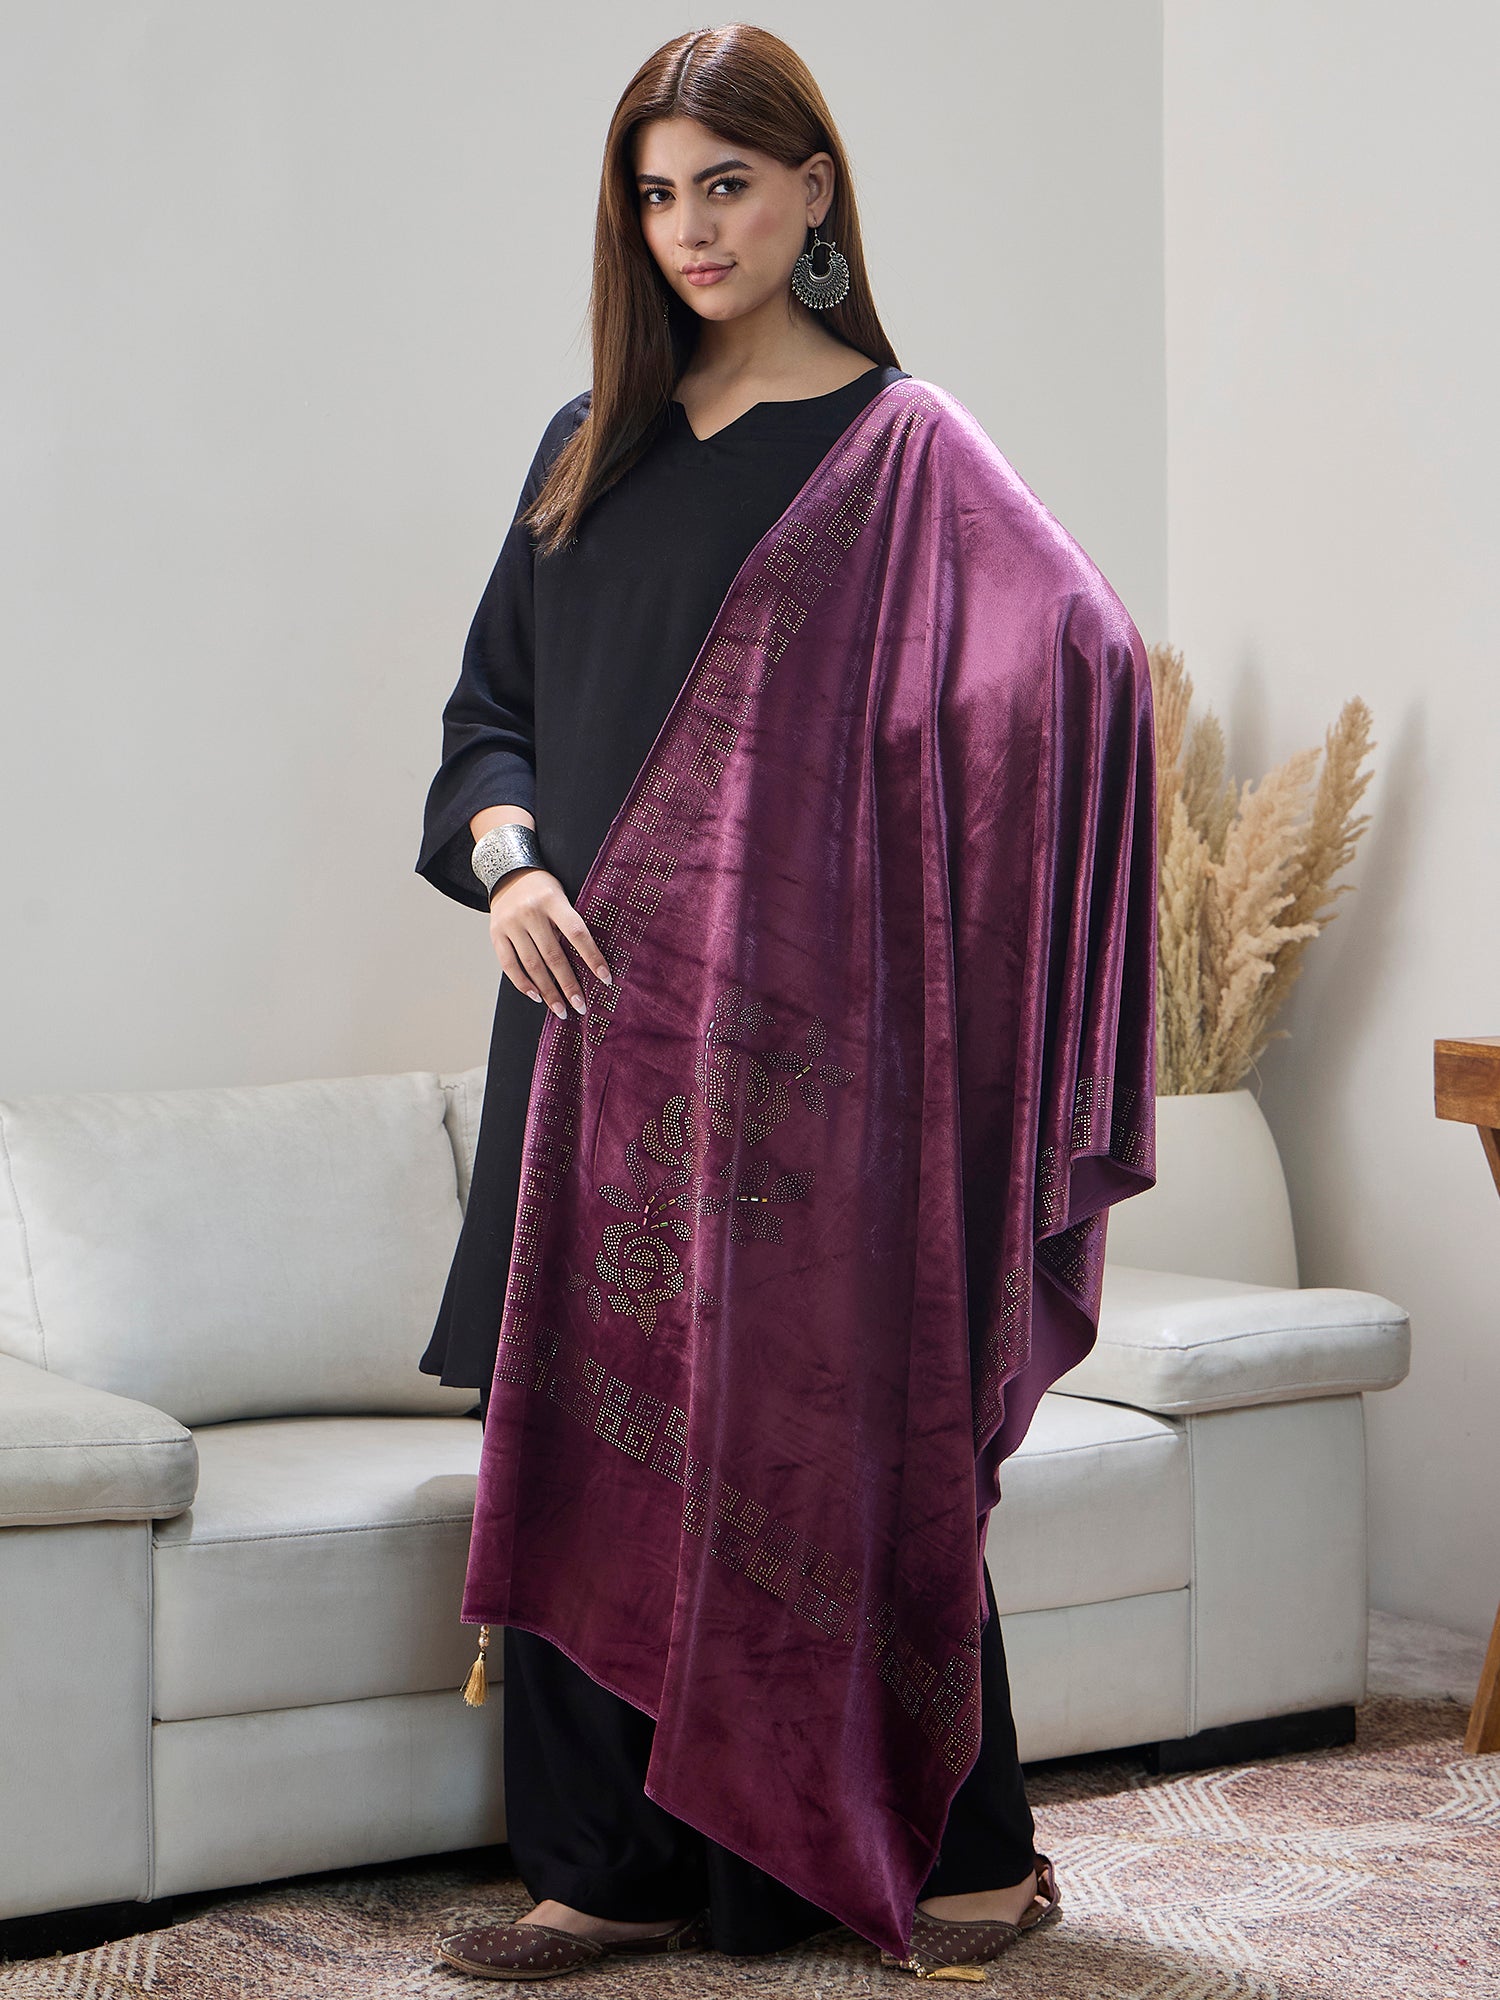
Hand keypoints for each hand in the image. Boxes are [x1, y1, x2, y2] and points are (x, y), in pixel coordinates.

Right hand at [488, 867, 611, 1018]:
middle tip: (581, 1006)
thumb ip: (569, 923)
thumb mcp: (561, 896)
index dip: (592, 957)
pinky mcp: (496, 934)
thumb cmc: (543, 890)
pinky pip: (509, 965)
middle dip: (569, 984)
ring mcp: (511, 924)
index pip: (577, 933)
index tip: (605, 979)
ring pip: (532, 965)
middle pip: (553, 955)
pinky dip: (522, 984)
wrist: (508, 873)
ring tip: (561, 1009)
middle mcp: (530, 912)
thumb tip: (590, 963)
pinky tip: (536, 997)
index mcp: (552, 900)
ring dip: (548, 991)